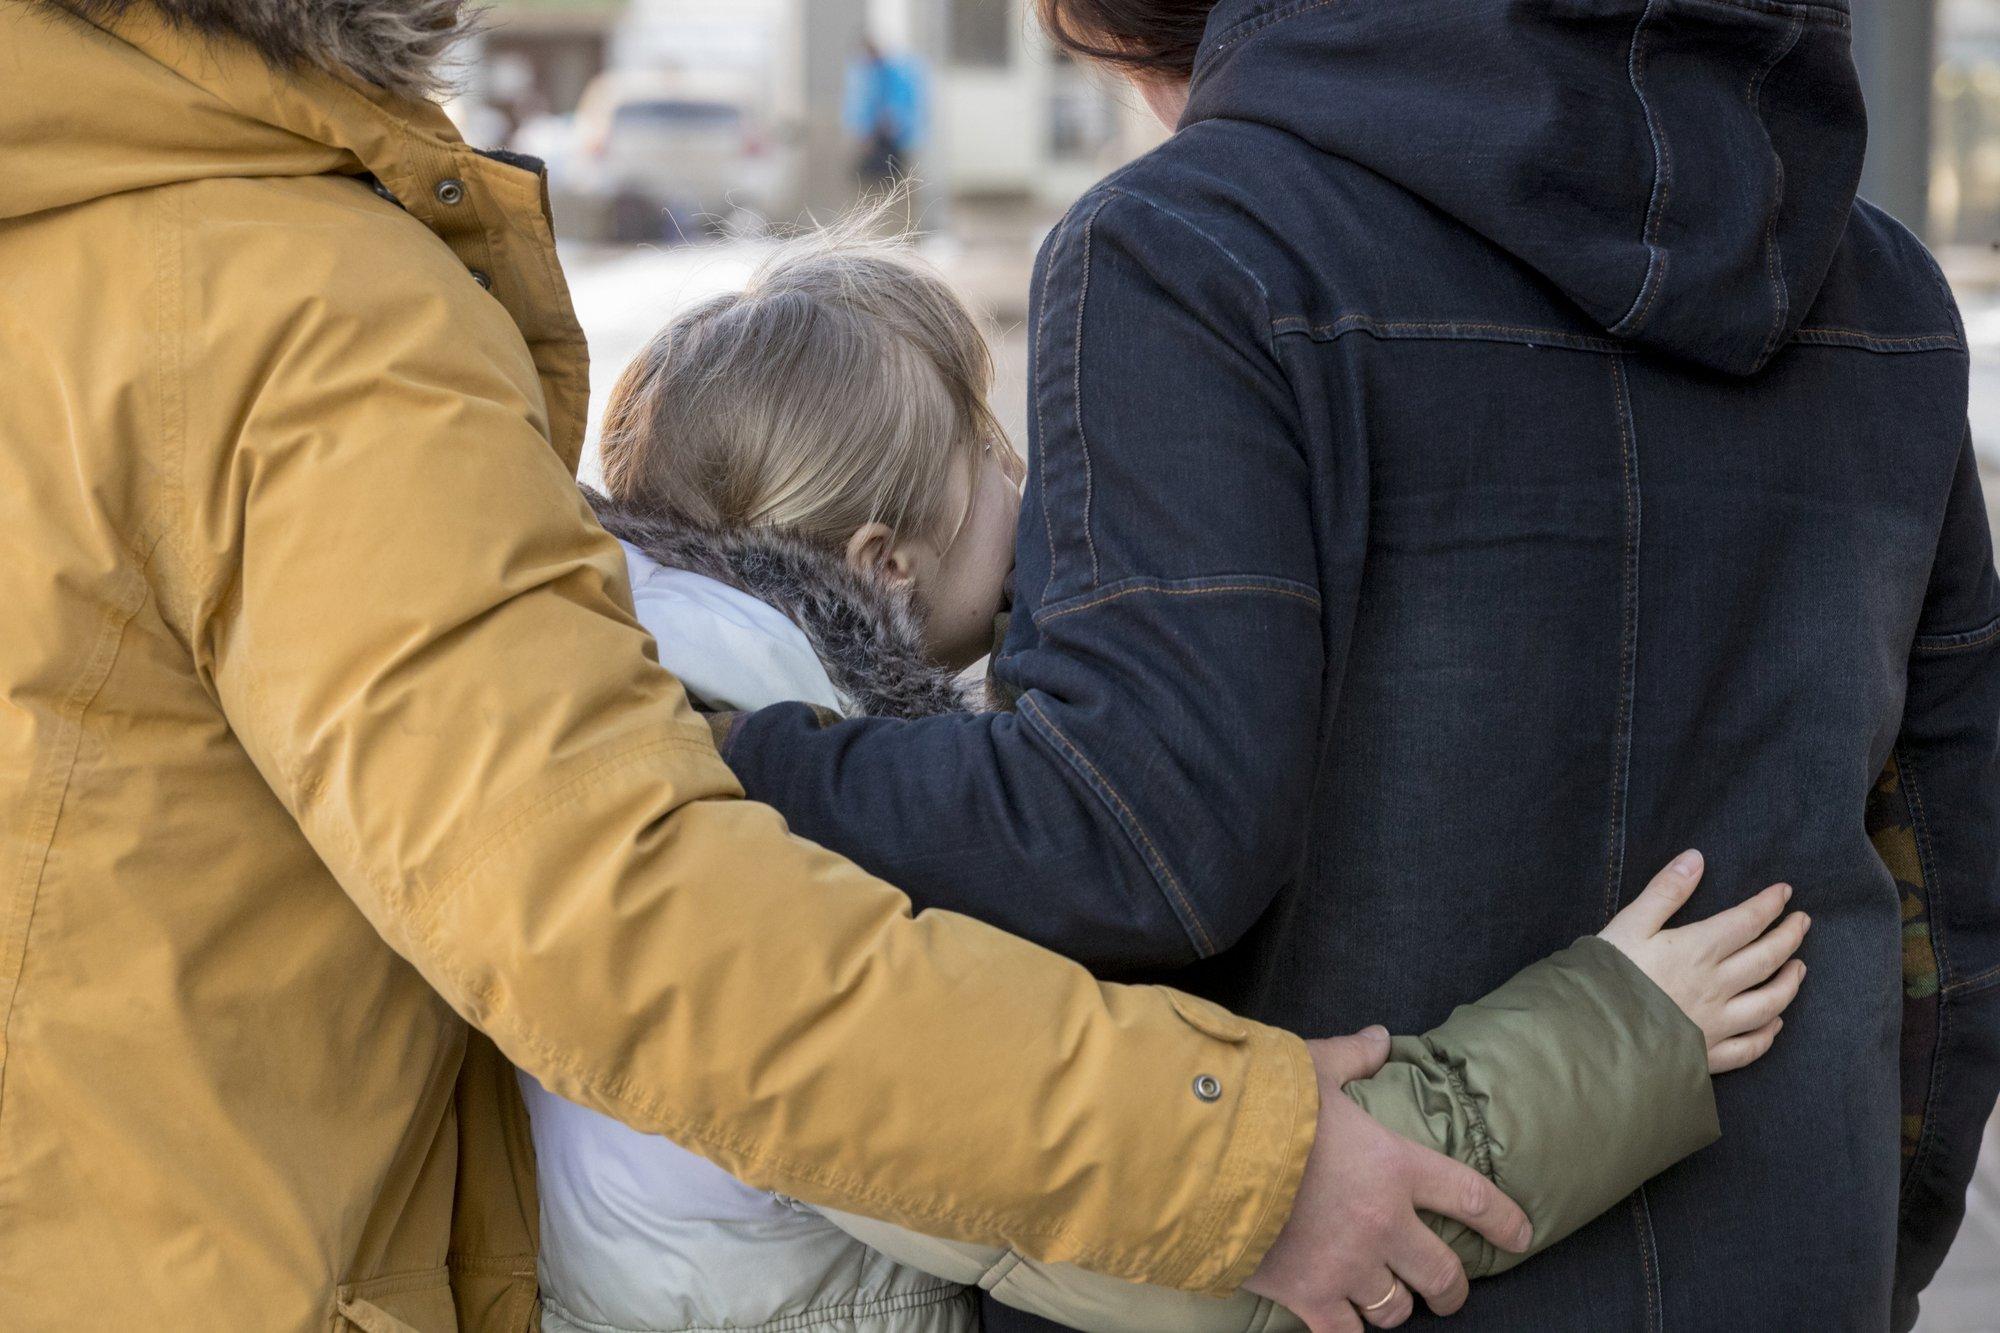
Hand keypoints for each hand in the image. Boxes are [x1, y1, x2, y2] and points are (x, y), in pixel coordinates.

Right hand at [1244, 1029, 1532, 1330]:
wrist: (1203, 1153)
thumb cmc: (1260, 1105)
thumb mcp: (1311, 1066)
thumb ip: (1352, 1055)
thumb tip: (1378, 1038)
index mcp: (1395, 1165)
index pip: (1470, 1197)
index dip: (1503, 1220)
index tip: (1520, 1234)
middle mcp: (1383, 1223)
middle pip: (1443, 1274)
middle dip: (1452, 1288)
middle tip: (1449, 1290)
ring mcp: (1347, 1264)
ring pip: (1396, 1309)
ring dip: (1396, 1305)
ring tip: (1388, 1299)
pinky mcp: (1308, 1295)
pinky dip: (1350, 1329)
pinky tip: (1346, 1321)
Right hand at [1599, 850, 1809, 1072]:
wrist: (1593, 1034)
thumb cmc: (1607, 975)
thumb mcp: (1629, 923)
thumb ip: (1665, 891)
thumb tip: (1696, 858)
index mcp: (1698, 950)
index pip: (1747, 922)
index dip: (1769, 905)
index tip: (1785, 892)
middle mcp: (1717, 987)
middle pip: (1766, 959)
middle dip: (1789, 937)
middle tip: (1803, 922)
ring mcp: (1716, 1024)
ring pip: (1768, 1003)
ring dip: (1789, 983)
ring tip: (1799, 967)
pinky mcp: (1708, 1054)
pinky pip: (1749, 1047)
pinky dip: (1767, 1035)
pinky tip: (1775, 1023)